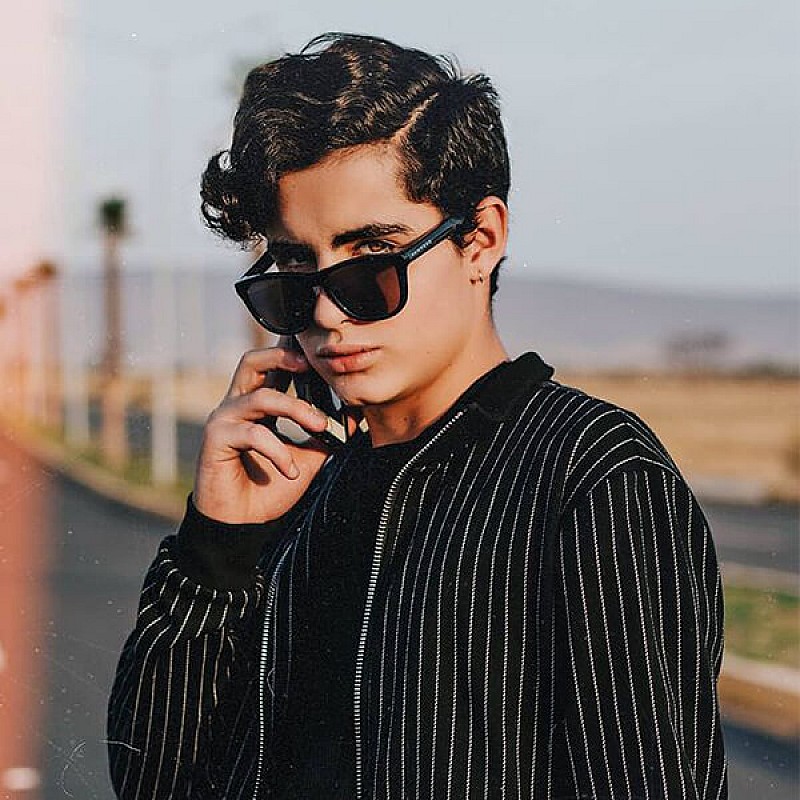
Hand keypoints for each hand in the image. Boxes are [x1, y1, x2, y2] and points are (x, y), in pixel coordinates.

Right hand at [192, 344, 332, 523]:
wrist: (242, 525)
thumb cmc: (267, 489)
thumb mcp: (306, 459)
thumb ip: (321, 437)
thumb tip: (350, 421)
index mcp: (257, 405)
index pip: (272, 366)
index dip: (293, 352)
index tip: (320, 352)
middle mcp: (237, 406)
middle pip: (253, 361)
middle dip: (283, 356)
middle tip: (311, 366)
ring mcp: (224, 420)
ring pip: (262, 397)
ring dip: (296, 409)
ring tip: (321, 427)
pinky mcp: (216, 439)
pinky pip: (253, 433)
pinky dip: (278, 451)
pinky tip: (290, 470)